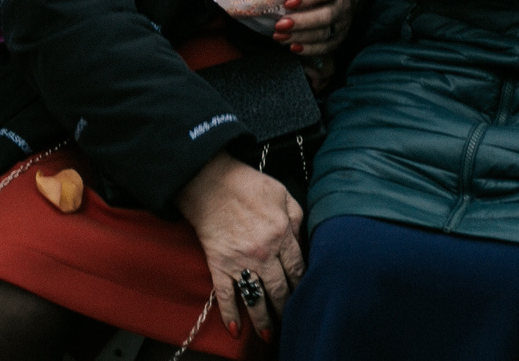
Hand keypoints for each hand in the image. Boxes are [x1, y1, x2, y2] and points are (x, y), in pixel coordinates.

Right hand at [177, 155, 304, 340]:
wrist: (211, 182)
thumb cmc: (248, 185)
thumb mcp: (282, 194)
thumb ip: (296, 218)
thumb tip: (302, 239)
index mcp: (282, 235)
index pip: (297, 268)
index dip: (303, 284)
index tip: (307, 294)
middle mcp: (264, 253)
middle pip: (280, 289)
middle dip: (287, 307)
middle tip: (292, 321)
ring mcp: (241, 261)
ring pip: (256, 298)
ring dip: (264, 319)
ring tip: (269, 335)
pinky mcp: (219, 264)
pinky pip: (226, 294)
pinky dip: (230, 313)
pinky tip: (236, 328)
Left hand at [273, 0, 356, 57]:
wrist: (341, 0)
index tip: (287, 3)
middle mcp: (341, 6)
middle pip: (325, 16)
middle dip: (300, 22)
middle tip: (279, 25)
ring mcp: (341, 25)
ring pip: (323, 34)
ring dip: (299, 37)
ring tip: (279, 36)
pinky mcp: (337, 40)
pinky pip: (324, 47)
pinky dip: (308, 49)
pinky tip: (292, 47)